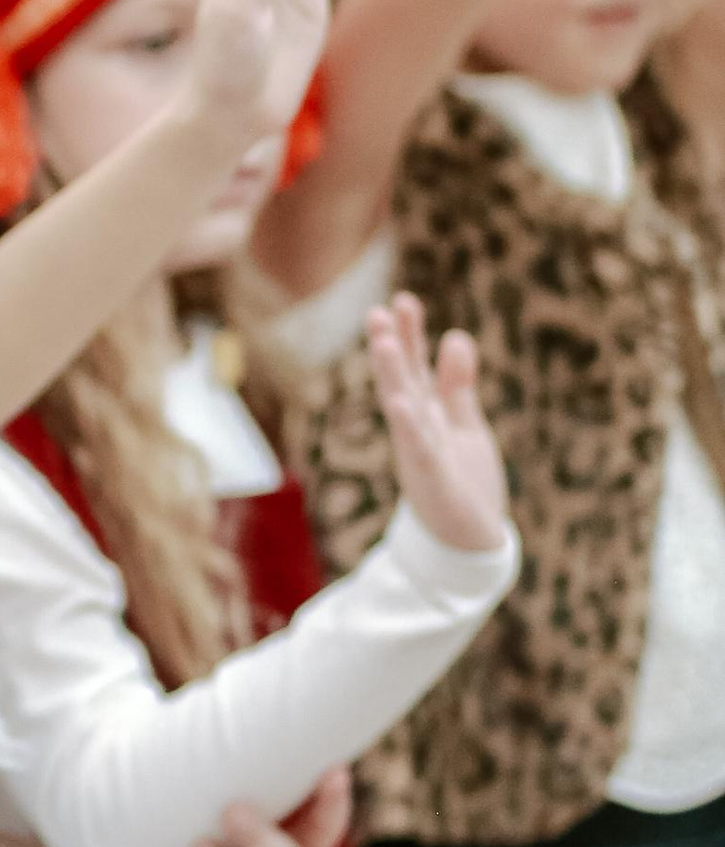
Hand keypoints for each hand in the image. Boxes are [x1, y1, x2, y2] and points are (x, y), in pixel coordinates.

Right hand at [368, 292, 507, 552]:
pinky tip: (402, 402)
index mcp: (426, 416)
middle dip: (391, 347)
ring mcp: (420, 453)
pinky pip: (419, 448)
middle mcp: (416, 430)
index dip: (409, 335)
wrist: (468, 546)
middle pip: (401, 380)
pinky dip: (409, 425)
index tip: (402, 299)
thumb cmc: (464, 485)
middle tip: (379, 310)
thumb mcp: (464, 426)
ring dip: (391, 376)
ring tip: (383, 341)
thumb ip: (457, 385)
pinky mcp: (433, 480)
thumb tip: (456, 335)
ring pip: (403, 408)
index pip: (414, 368)